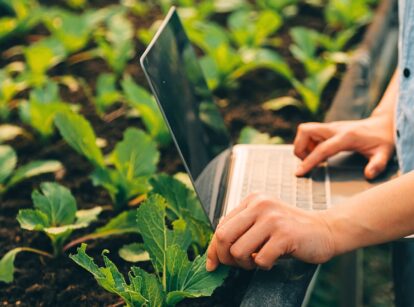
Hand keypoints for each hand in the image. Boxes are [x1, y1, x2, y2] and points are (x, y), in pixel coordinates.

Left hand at [206, 193, 335, 271]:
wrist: (325, 230)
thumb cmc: (290, 230)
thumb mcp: (263, 221)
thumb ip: (241, 227)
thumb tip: (215, 247)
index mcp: (252, 201)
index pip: (221, 226)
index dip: (213, 249)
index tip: (212, 264)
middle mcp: (260, 206)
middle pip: (223, 237)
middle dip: (225, 258)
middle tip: (237, 265)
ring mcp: (272, 219)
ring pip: (238, 251)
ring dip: (245, 264)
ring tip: (258, 260)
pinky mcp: (284, 235)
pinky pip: (260, 260)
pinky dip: (264, 266)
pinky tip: (273, 260)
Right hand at [294, 115, 394, 178]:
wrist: (383, 125)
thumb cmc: (382, 141)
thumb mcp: (384, 154)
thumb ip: (377, 165)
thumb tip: (368, 175)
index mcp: (346, 137)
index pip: (322, 149)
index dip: (309, 161)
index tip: (299, 172)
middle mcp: (334, 129)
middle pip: (305, 131)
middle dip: (299, 148)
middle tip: (308, 161)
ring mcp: (330, 127)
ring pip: (304, 131)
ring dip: (303, 146)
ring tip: (316, 158)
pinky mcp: (327, 129)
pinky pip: (309, 134)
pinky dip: (309, 144)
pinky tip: (321, 153)